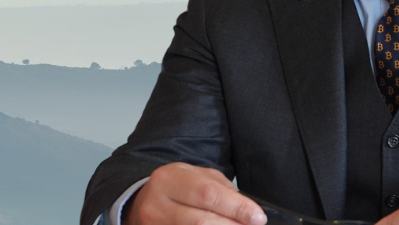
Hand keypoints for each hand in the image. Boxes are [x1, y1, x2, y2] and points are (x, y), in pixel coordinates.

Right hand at [125, 163, 267, 224]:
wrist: (140, 203)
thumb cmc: (176, 190)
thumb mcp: (196, 178)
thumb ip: (222, 190)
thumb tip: (248, 211)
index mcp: (169, 179)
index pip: (209, 194)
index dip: (237, 207)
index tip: (258, 217)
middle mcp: (157, 205)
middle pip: (201, 221)